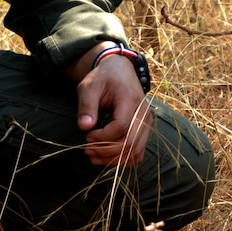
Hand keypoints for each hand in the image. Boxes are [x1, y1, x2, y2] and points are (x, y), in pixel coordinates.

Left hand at [72, 48, 151, 166]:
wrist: (120, 70)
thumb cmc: (104, 78)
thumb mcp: (90, 86)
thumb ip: (86, 106)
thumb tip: (84, 127)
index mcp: (130, 99)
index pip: (121, 126)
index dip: (103, 137)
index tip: (87, 136)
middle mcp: (143, 113)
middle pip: (130, 142)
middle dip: (107, 152)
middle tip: (88, 150)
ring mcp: (147, 122)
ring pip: (136, 151)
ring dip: (114, 159)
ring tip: (95, 157)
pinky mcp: (145, 129)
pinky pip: (138, 151)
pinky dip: (124, 159)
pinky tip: (107, 158)